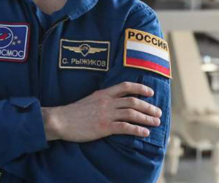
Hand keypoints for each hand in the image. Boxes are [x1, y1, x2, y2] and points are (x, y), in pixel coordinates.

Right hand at [42, 82, 161, 142]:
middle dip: (148, 107)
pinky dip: (137, 129)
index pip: (126, 86)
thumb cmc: (74, 112)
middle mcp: (107, 102)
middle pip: (133, 101)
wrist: (61, 120)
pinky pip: (125, 127)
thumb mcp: (90, 99)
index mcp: (104, 93)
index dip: (140, 88)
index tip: (151, 92)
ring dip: (147, 118)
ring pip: (132, 114)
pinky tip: (145, 132)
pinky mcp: (104, 127)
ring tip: (156, 122)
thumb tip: (115, 101)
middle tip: (158, 112)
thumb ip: (104, 99)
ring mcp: (106, 114)